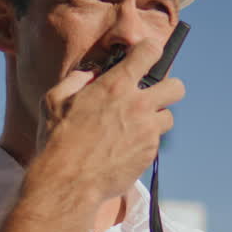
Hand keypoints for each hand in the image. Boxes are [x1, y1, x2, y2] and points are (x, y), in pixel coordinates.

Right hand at [34, 38, 183, 201]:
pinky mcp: (149, 154)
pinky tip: (125, 148)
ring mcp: (147, 131)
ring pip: (169, 117)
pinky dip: (145, 142)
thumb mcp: (55, 99)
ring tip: (135, 126)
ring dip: (156, 119)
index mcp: (116, 85)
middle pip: (176, 87)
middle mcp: (138, 105)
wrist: (68, 181)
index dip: (150, 50)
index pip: (149, 52)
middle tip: (149, 97)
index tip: (146, 55)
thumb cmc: (57, 139)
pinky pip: (156, 142)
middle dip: (166, 89)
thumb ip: (77, 79)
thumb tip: (93, 73)